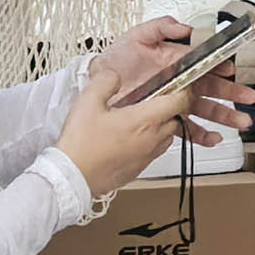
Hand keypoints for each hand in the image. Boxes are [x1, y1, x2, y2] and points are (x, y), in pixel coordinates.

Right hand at [55, 65, 195, 195]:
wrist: (73, 177)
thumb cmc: (81, 145)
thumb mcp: (88, 102)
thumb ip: (105, 82)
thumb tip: (114, 76)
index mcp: (144, 121)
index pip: (179, 102)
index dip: (181, 91)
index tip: (174, 86)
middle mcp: (151, 140)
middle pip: (176, 119)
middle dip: (170, 108)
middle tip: (155, 99)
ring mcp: (147, 157)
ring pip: (167, 137)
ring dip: (161, 126)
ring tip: (141, 119)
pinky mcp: (138, 169)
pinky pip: (154, 152)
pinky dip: (149, 142)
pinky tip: (130, 138)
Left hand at [95, 18, 254, 145]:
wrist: (97, 83)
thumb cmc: (115, 59)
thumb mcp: (137, 37)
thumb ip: (161, 28)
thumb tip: (184, 27)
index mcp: (176, 61)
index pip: (205, 64)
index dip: (220, 68)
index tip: (232, 72)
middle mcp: (179, 82)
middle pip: (211, 88)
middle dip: (232, 94)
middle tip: (249, 98)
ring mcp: (173, 101)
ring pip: (205, 109)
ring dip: (224, 116)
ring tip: (241, 122)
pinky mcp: (164, 118)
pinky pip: (187, 129)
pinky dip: (201, 135)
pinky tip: (213, 139)